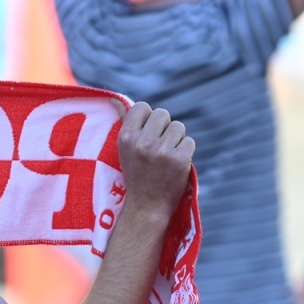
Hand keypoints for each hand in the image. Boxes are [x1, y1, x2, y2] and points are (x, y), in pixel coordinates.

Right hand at [117, 102, 193, 222]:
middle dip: (164, 128)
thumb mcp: (124, 148)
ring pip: (178, 127)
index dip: (148, 119)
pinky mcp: (180, 160)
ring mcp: (162, 152)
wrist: (147, 206)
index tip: (146, 134)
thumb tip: (114, 98)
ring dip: (176, 139)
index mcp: (126, 137)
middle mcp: (143, 143)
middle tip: (158, 147)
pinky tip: (175, 164)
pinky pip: (189, 141)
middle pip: (163, 114)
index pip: (143, 107)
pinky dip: (185, 152)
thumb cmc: (136, 174)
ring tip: (166, 156)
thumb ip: (125, 122)